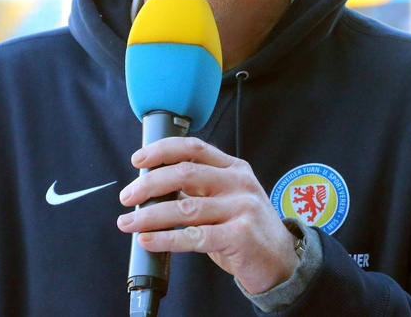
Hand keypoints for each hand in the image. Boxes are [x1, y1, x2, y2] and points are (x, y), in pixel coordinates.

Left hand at [117, 137, 300, 294]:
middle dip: (149, 184)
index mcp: (234, 169)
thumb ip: (199, 191)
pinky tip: (149, 240)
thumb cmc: (247, 231)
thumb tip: (154, 189)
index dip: (162, 150)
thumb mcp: (228, 201)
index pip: (194, 148)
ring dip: (149, 216)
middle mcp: (239, 183)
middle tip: (128, 196)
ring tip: (129, 223)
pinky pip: (194, 237)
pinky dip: (166, 238)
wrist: (282, 262)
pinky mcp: (240, 236)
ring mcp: (241, 208)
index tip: (138, 160)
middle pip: (185, 173)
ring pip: (185, 208)